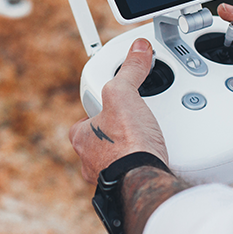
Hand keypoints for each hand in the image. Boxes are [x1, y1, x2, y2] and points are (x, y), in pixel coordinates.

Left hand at [69, 38, 167, 184]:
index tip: (117, 100)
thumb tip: (137, 49)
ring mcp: (106, 174)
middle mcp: (89, 159)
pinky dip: (140, 162)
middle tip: (135, 119)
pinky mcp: (126, 184)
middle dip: (117, 127)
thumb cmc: (127, 144)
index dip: (102, 105)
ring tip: (147, 136)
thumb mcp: (124, 94)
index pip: (87, 115)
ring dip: (130, 146)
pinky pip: (131, 169)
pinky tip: (152, 156)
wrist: (145, 179)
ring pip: (116, 154)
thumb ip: (129, 70)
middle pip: (103, 135)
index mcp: (81, 138)